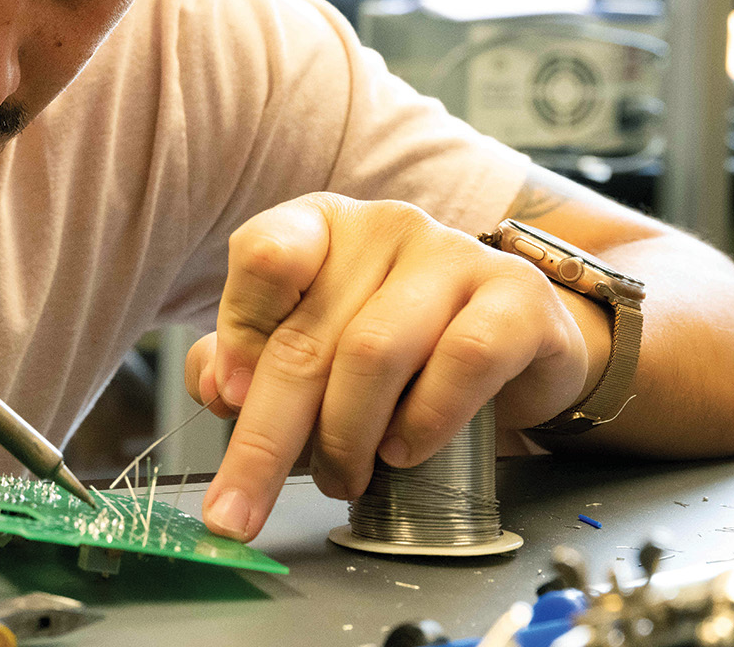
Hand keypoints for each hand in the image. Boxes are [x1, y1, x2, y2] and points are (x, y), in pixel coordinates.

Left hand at [183, 194, 597, 541]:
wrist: (519, 343)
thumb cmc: (400, 346)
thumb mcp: (314, 345)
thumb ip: (247, 359)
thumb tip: (215, 388)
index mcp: (321, 226)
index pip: (262, 253)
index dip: (238, 332)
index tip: (226, 399)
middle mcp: (382, 228)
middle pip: (306, 336)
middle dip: (266, 437)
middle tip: (243, 507)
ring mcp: (453, 255)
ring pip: (374, 352)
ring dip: (346, 436)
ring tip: (344, 478)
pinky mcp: (516, 298)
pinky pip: (462, 361)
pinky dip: (424, 420)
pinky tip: (404, 450)